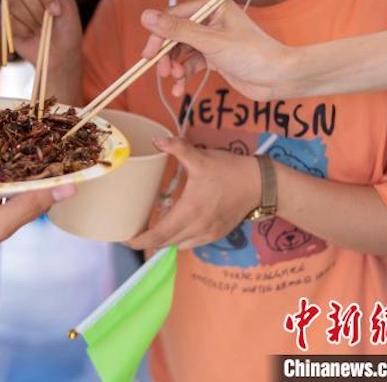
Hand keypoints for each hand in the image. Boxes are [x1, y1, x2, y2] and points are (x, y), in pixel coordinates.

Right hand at [11, 0, 84, 104]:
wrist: (58, 58)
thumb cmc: (67, 32)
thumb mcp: (69, 5)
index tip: (57, 11)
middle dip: (38, 8)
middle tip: (48, 22)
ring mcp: (15, 7)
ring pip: (15, 3)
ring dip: (31, 21)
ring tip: (39, 30)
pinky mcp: (6, 21)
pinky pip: (8, 19)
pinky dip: (22, 30)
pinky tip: (30, 36)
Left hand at [126, 138, 259, 250]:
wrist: (261, 185)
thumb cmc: (230, 170)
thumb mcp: (201, 158)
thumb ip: (177, 148)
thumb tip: (155, 141)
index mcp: (189, 211)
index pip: (158, 235)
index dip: (139, 241)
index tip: (125, 239)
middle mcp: (197, 228)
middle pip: (165, 243)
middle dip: (147, 240)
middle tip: (133, 231)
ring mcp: (208, 234)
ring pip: (178, 245)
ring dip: (164, 239)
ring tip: (153, 227)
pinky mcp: (217, 235)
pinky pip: (191, 243)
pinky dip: (179, 238)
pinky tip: (176, 224)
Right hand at [140, 0, 293, 100]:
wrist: (279, 78)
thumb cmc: (253, 54)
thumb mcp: (211, 41)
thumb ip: (177, 30)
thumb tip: (146, 16)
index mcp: (212, 5)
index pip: (174, 16)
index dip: (158, 36)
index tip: (148, 54)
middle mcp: (210, 18)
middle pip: (174, 35)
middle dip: (167, 55)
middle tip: (161, 71)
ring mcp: (211, 38)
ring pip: (180, 51)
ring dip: (174, 67)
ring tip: (175, 81)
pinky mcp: (213, 56)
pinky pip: (189, 64)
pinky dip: (183, 75)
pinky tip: (180, 88)